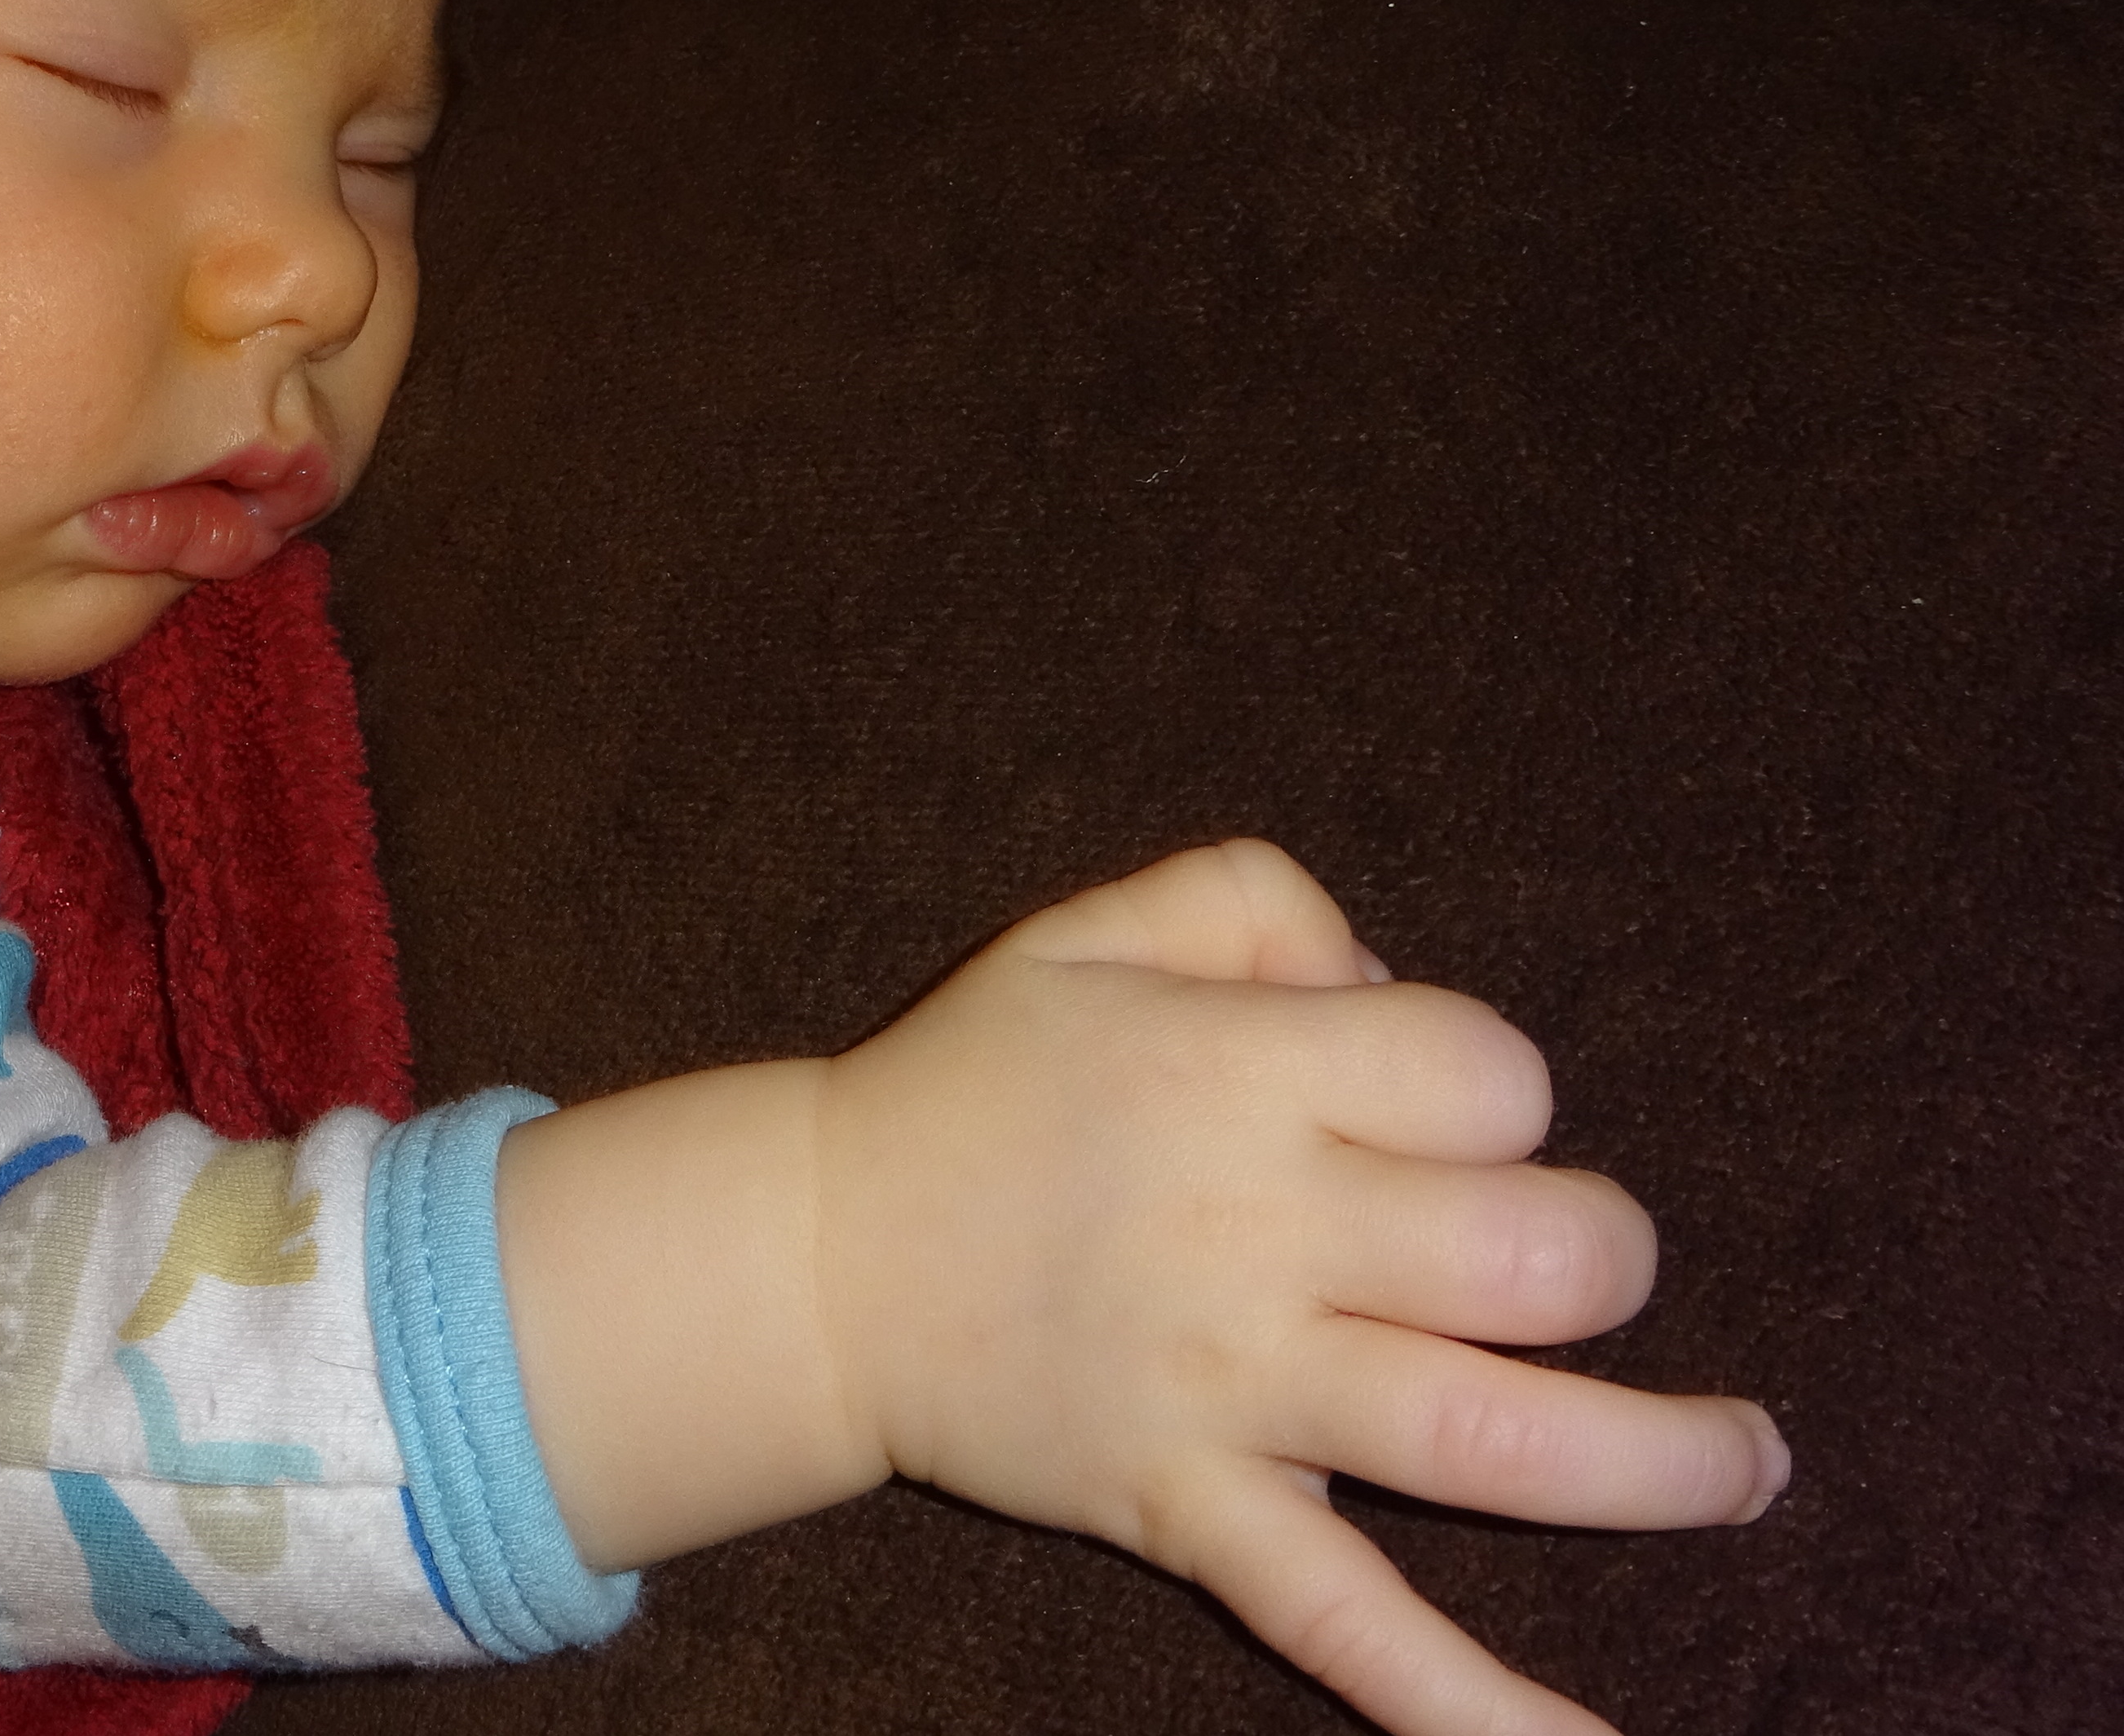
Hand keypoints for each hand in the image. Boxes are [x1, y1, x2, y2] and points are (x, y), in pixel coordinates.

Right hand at [495, 842, 1787, 1735]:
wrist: (809, 1253)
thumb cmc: (973, 1081)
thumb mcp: (1094, 927)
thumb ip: (1260, 896)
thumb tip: (1386, 986)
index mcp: (1238, 1073)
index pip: (1487, 1073)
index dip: (1496, 1087)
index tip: (1441, 1109)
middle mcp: (1254, 1230)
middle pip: (1536, 1257)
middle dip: (1598, 1254)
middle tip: (1575, 1267)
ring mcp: (1227, 1387)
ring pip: (1495, 1444)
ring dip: (1660, 1464)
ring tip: (1742, 1462)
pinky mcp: (1185, 1507)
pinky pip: (1343, 1623)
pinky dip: (1467, 1705)